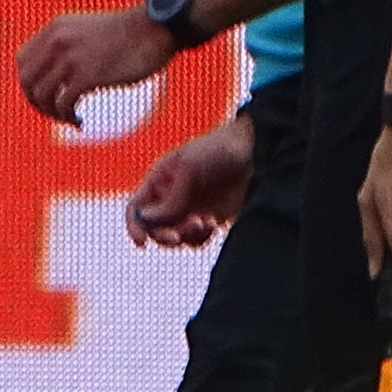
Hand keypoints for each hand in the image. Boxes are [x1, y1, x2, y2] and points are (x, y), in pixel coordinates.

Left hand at [15, 2, 174, 123]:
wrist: (156, 28)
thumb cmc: (130, 34)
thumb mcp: (88, 31)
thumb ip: (68, 46)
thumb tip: (54, 76)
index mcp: (55, 28)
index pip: (22, 61)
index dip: (30, 84)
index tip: (48, 96)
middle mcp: (57, 40)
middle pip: (27, 81)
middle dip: (38, 103)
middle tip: (57, 113)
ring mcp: (71, 57)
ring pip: (41, 96)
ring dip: (53, 114)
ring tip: (71, 118)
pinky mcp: (88, 75)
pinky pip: (63, 104)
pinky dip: (68, 118)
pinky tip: (80, 121)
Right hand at [127, 113, 254, 246]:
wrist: (256, 152)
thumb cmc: (218, 150)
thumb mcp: (188, 168)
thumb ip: (170, 198)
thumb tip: (148, 221)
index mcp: (159, 180)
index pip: (136, 208)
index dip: (135, 225)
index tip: (143, 241)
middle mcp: (170, 198)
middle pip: (154, 228)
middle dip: (164, 234)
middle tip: (178, 236)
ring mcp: (190, 209)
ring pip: (175, 236)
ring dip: (186, 235)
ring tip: (206, 221)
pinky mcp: (209, 219)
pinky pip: (196, 240)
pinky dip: (201, 237)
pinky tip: (214, 223)